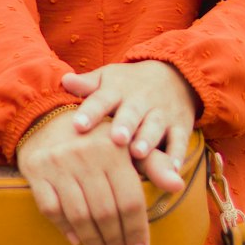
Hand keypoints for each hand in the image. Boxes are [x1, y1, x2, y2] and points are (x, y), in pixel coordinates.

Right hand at [16, 112, 149, 244]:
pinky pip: (52, 209)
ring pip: (79, 215)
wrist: (47, 119)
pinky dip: (65, 228)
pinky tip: (77, 240)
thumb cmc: (96, 138)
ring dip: (93, 241)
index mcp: (113, 148)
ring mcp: (58, 163)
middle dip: (116, 240)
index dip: (137, 230)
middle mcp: (85, 154)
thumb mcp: (127, 144)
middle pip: (105, 211)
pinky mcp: (36, 171)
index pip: (130, 200)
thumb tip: (177, 185)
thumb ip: (154, 164)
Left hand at [60, 61, 198, 189]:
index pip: (102, 99)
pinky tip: (172, 168)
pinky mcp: (180, 126)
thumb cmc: (129, 84)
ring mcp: (162, 113)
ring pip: (155, 126)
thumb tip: (64, 80)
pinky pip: (180, 140)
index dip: (91, 112)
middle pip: (132, 112)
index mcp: (118, 90)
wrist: (174, 76)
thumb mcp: (108, 79)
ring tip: (139, 152)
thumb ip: (87, 85)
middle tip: (116, 139)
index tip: (77, 125)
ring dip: (148, 139)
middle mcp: (140, 101)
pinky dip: (177, 155)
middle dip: (125, 125)